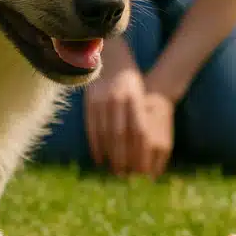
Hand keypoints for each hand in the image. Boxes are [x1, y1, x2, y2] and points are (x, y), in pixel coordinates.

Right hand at [84, 62, 173, 177]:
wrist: (111, 60)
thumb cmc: (131, 85)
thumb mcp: (140, 97)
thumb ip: (141, 120)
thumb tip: (146, 150)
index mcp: (135, 99)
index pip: (140, 131)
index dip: (140, 151)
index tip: (141, 168)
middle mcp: (118, 100)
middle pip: (121, 135)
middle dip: (124, 157)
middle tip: (126, 174)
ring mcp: (102, 101)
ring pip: (105, 133)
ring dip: (109, 155)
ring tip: (113, 169)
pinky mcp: (90, 102)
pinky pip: (92, 128)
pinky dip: (95, 145)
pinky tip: (99, 158)